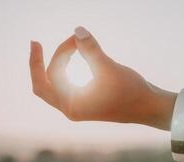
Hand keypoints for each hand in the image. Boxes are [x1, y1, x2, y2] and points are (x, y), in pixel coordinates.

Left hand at [29, 27, 175, 129]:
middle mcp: (71, 109)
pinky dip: (61, 74)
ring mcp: (78, 108)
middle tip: (35, 44)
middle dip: (36, 65)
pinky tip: (67, 62)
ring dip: (49, 69)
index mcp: (73, 105)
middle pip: (41, 87)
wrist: (148, 108)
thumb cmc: (131, 91)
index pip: (54, 74)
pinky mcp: (85, 104)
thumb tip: (77, 30)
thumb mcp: (109, 68)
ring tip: (48, 51)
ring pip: (51, 89)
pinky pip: (63, 89)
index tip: (76, 38)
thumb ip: (91, 49)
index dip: (62, 51)